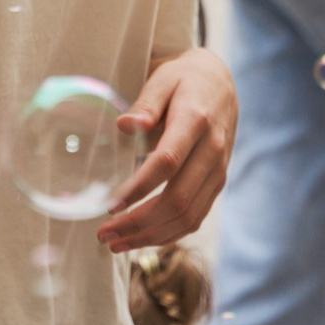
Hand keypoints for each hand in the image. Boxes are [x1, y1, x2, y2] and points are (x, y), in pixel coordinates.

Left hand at [98, 47, 234, 251]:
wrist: (221, 84)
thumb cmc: (184, 81)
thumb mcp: (163, 80)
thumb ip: (145, 104)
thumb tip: (124, 125)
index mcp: (196, 122)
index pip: (167, 163)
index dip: (139, 188)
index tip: (110, 206)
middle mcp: (212, 151)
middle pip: (177, 199)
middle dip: (139, 223)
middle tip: (104, 234)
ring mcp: (218, 171)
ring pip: (188, 216)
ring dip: (151, 236)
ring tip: (116, 244)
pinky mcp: (218, 183)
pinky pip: (196, 217)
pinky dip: (169, 234)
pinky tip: (142, 238)